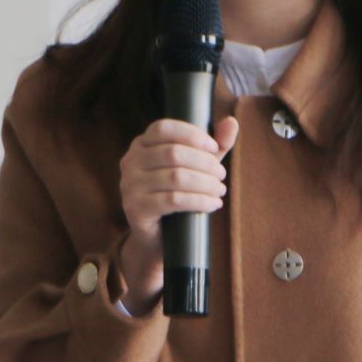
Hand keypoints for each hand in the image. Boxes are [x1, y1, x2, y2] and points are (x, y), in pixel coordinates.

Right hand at [116, 115, 240, 312]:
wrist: (157, 238)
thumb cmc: (176, 195)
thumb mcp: (197, 167)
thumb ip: (213, 146)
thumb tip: (232, 122)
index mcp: (141, 145)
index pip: (164, 128)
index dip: (192, 135)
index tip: (214, 148)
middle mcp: (130, 162)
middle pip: (173, 153)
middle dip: (204, 164)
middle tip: (221, 176)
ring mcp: (129, 186)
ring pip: (175, 177)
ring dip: (205, 184)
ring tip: (220, 191)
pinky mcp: (135, 208)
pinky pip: (173, 200)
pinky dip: (199, 201)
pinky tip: (212, 204)